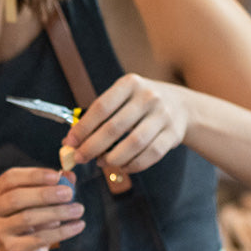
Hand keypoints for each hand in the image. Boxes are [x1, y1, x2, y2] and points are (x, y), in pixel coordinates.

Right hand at [0, 166, 84, 250]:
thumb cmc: (33, 218)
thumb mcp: (42, 199)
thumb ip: (55, 185)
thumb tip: (69, 176)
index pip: (10, 178)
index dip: (33, 176)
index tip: (56, 177)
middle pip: (16, 198)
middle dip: (44, 194)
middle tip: (69, 193)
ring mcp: (0, 230)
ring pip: (27, 218)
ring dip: (56, 212)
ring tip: (78, 209)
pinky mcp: (12, 248)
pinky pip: (39, 238)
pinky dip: (62, 231)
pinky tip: (78, 225)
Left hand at [63, 73, 187, 174]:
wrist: (182, 105)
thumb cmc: (139, 104)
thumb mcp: (121, 99)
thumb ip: (96, 118)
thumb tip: (68, 142)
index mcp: (130, 84)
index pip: (101, 107)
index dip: (83, 128)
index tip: (69, 143)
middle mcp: (149, 97)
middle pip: (114, 128)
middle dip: (92, 147)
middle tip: (80, 158)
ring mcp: (164, 115)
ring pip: (134, 144)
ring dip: (112, 158)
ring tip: (101, 162)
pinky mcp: (174, 134)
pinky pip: (150, 155)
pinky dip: (132, 165)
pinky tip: (121, 167)